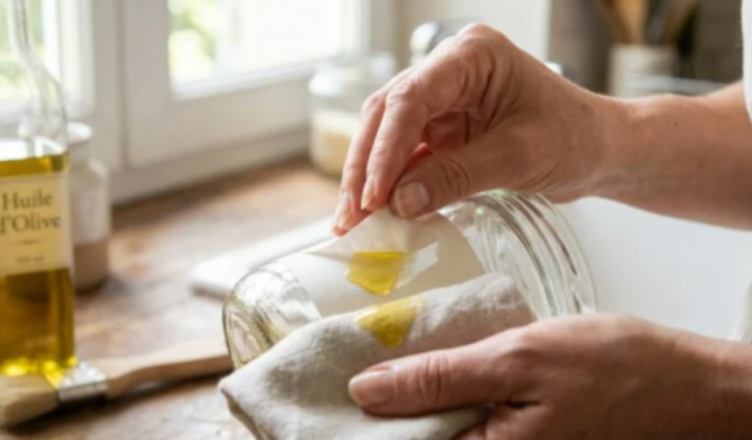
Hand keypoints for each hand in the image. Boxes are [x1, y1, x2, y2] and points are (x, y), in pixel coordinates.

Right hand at [334, 24, 624, 233]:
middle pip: (388, 115)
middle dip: (366, 168)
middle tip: (350, 215)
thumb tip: (399, 204)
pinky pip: (406, 157)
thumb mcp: (518, 157)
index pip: (411, 99)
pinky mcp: (442, 130)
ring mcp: (443, 101)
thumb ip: (457, 177)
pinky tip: (376, 214)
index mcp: (471, 57)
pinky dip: (391, 186)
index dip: (385, 149)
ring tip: (351, 222)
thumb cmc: (574, 138)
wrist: (599, 151)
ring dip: (370, 180)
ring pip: (388, 136)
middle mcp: (449, 72)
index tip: (373, 196)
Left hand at [348, 314, 751, 438]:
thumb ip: (440, 378)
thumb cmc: (616, 370)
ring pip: (433, 430)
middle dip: (373, 411)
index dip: (353, 428)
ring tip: (371, 359)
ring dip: (402, 399)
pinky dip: (437, 393)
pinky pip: (461, 419)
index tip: (318, 397)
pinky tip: (421, 365)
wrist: (686, 383)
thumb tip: (367, 389)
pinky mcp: (513, 432)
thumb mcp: (517, 359)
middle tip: (340, 367)